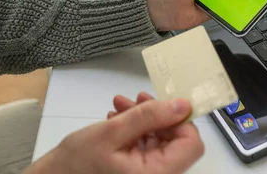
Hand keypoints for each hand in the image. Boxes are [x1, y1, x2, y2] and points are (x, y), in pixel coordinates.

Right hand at [26, 95, 202, 173]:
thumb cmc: (75, 164)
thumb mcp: (112, 132)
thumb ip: (149, 116)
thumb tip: (181, 105)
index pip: (191, 144)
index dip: (181, 120)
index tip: (164, 102)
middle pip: (176, 141)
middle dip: (157, 115)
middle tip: (136, 99)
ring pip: (160, 141)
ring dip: (144, 119)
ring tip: (120, 106)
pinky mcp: (137, 172)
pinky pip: (147, 148)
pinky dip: (135, 130)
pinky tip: (117, 119)